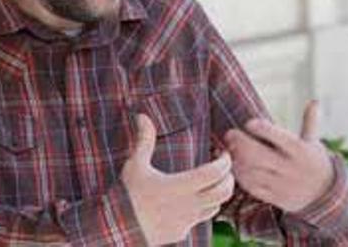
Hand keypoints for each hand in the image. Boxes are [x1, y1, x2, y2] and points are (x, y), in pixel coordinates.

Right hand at [121, 114, 234, 245]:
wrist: (118, 227)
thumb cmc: (127, 193)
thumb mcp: (135, 164)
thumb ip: (144, 140)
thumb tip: (142, 116)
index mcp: (179, 186)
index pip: (214, 173)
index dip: (224, 162)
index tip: (223, 154)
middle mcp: (188, 205)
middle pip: (223, 192)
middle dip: (229, 179)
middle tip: (224, 169)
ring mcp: (186, 220)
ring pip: (216, 207)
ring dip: (219, 194)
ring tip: (212, 182)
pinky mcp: (181, 231)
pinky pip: (201, 219)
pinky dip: (205, 207)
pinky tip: (195, 199)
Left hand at [223, 100, 333, 212]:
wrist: (325, 196)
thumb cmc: (314, 162)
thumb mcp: (314, 142)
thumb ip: (310, 122)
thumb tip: (314, 101)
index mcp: (300, 150)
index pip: (278, 136)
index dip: (261, 128)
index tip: (248, 123)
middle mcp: (290, 167)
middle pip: (259, 154)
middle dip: (240, 143)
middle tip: (229, 134)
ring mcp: (282, 184)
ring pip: (252, 171)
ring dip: (237, 159)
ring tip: (229, 149)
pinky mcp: (276, 197)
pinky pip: (253, 187)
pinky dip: (241, 176)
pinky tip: (235, 166)